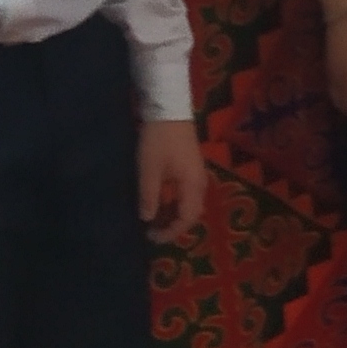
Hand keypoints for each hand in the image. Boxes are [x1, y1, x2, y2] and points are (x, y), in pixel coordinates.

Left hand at [137, 117, 209, 242]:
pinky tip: (158, 203)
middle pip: (191, 213)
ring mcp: (196, 175)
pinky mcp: (189, 168)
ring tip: (152, 221)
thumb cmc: (159, 141)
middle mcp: (199, 183)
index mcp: (192, 185)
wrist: (169, 110)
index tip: (151, 237)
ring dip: (172, 215)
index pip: (187, 218)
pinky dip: (172, 203)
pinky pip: (184, 194)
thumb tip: (147, 219)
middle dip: (173, 226)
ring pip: (188, 204)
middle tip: (151, 232)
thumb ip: (149, 197)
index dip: (171, 231)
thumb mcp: (149, 170)